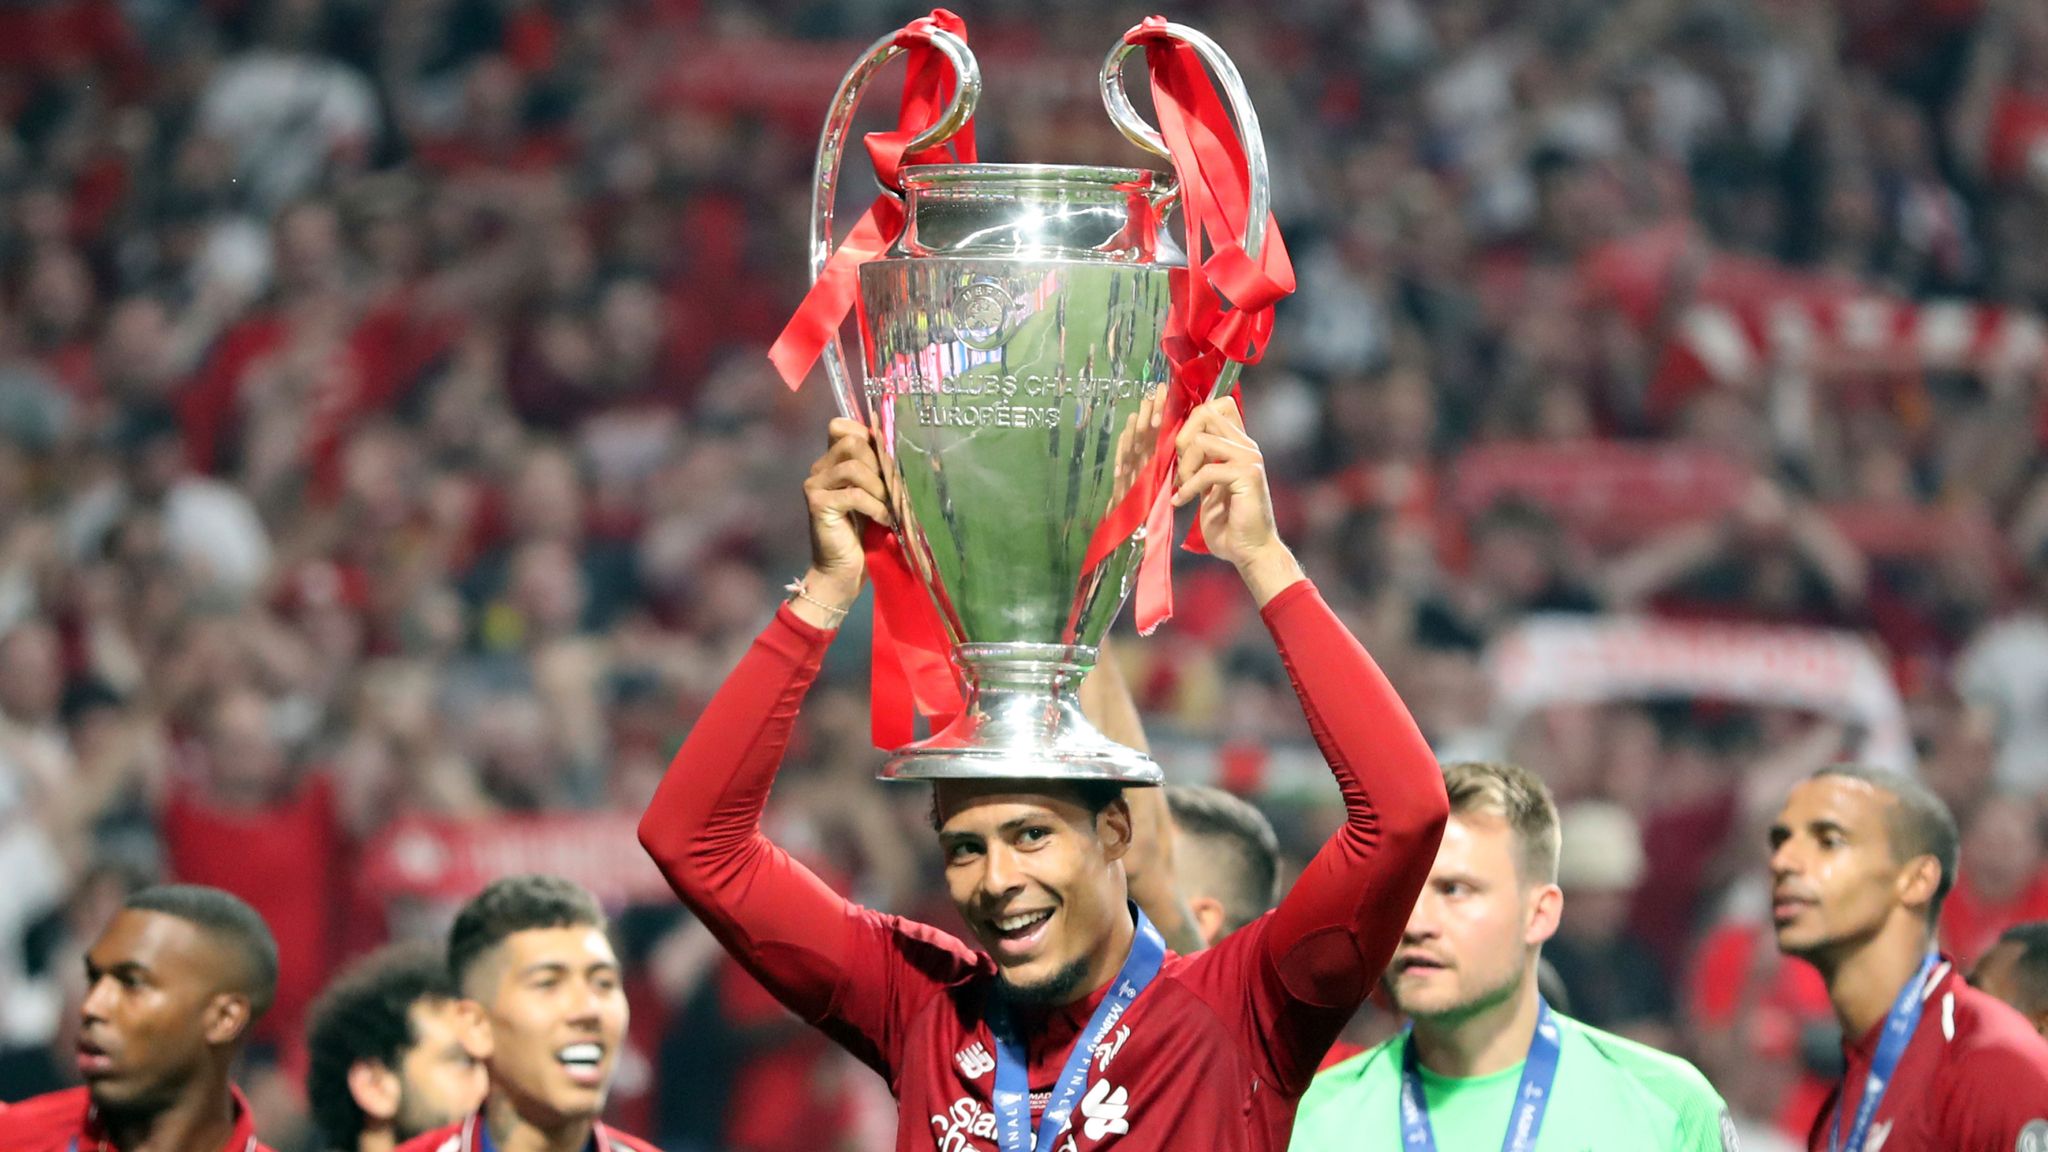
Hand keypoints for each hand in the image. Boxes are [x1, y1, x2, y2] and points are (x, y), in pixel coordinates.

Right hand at [800, 418, 892, 613]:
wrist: (841, 571)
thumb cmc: (863, 534)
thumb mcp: (874, 495)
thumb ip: (878, 471)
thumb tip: (901, 449)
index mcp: (831, 461)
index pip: (841, 426)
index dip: (867, 435)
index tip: (886, 459)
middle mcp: (819, 468)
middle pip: (853, 443)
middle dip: (880, 464)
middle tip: (891, 490)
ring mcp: (815, 485)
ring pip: (854, 466)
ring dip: (879, 487)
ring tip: (887, 506)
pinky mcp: (817, 504)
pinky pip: (854, 494)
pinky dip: (875, 507)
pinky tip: (882, 520)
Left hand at [1171, 398, 1302, 603]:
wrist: (1249, 551)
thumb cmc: (1227, 522)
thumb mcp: (1207, 485)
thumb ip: (1200, 461)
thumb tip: (1173, 441)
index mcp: (1238, 444)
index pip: (1218, 405)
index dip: (1191, 417)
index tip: (1178, 447)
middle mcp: (1247, 446)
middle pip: (1207, 413)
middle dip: (1182, 437)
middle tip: (1177, 468)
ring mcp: (1249, 459)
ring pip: (1202, 441)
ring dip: (1184, 465)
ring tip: (1182, 486)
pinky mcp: (1247, 475)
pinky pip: (1207, 470)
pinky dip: (1189, 487)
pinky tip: (1183, 502)